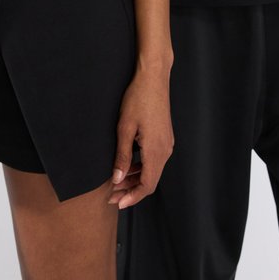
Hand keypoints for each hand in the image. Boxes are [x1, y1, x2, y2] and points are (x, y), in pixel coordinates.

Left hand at [108, 68, 173, 207]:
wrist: (153, 77)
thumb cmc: (138, 98)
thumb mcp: (124, 128)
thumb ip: (122, 156)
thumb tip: (117, 179)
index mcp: (156, 150)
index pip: (147, 185)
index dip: (132, 197)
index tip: (117, 202)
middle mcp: (165, 150)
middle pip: (150, 180)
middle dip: (131, 190)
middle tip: (112, 195)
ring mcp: (167, 143)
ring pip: (152, 170)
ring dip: (136, 178)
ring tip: (117, 181)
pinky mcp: (165, 137)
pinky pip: (154, 159)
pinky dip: (141, 167)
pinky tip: (128, 165)